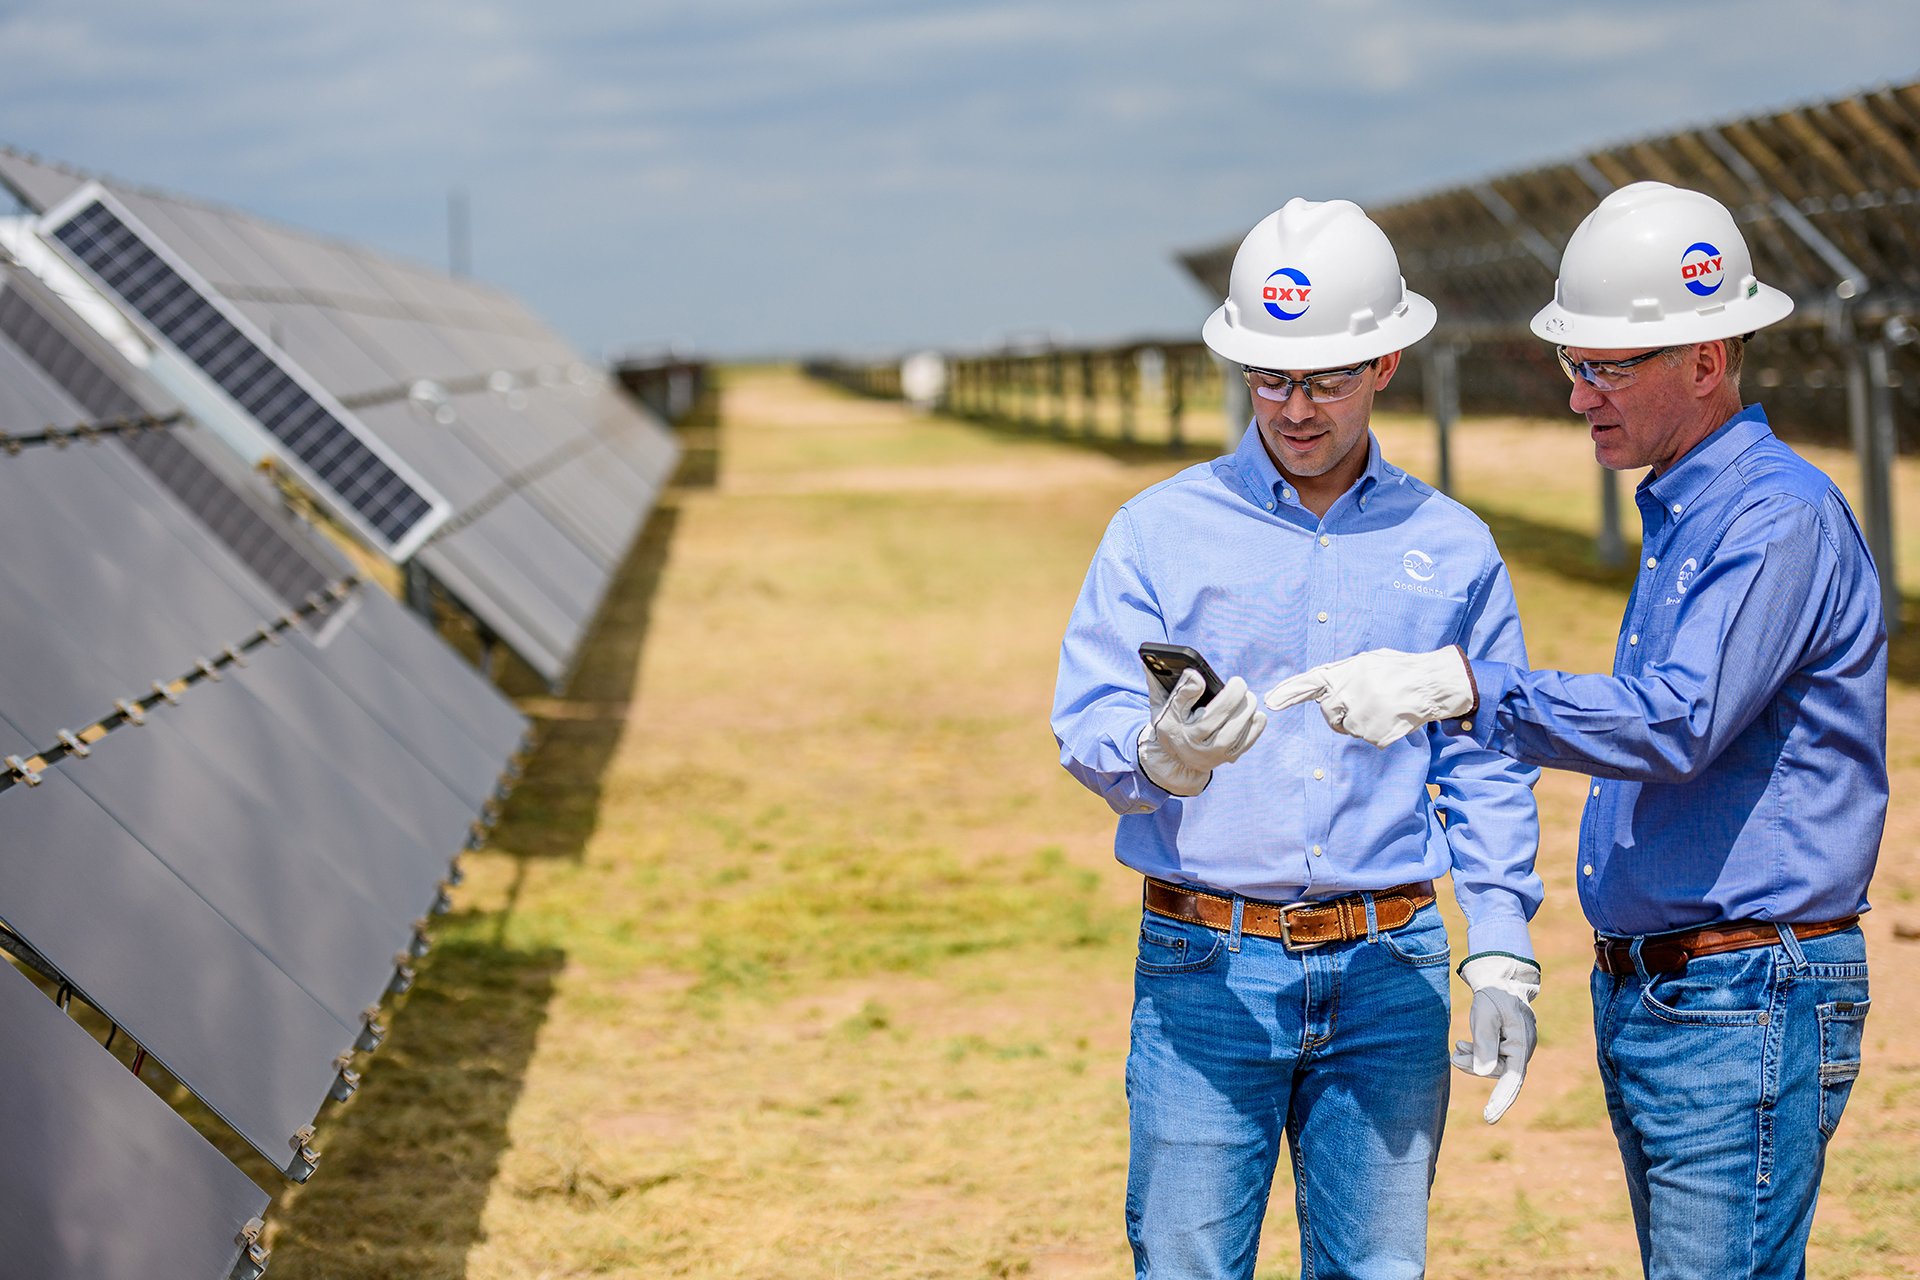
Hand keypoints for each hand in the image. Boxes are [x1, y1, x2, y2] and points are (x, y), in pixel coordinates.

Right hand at [1137, 667, 1266, 795]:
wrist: (1177, 756)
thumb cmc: (1174, 726)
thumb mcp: (1170, 709)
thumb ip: (1182, 691)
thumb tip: (1197, 676)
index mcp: (1190, 736)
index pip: (1217, 713)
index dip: (1232, 694)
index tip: (1236, 681)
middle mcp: (1206, 750)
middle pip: (1234, 724)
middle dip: (1243, 702)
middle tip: (1242, 687)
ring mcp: (1219, 756)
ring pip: (1243, 733)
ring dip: (1250, 712)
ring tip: (1248, 698)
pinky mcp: (1229, 758)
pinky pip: (1248, 742)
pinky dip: (1256, 727)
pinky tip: (1256, 714)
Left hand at [1263, 646, 1475, 746]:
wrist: (1430, 683)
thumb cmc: (1398, 669)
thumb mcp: (1366, 662)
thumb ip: (1343, 675)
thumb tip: (1325, 690)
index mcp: (1343, 673)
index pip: (1308, 684)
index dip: (1288, 692)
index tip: (1270, 701)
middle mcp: (1345, 695)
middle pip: (1329, 715)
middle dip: (1341, 713)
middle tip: (1367, 701)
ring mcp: (1358, 716)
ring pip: (1349, 728)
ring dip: (1362, 722)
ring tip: (1384, 705)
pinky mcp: (1372, 735)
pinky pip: (1368, 738)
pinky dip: (1379, 731)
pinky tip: (1393, 716)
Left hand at [1451, 953, 1540, 1123]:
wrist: (1499, 979)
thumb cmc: (1494, 995)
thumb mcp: (1485, 1016)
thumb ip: (1485, 1043)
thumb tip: (1484, 1072)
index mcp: (1522, 1045)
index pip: (1512, 1080)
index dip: (1500, 1100)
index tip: (1488, 1118)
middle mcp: (1522, 1050)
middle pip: (1497, 1072)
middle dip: (1474, 1066)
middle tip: (1454, 1055)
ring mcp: (1516, 1048)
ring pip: (1492, 1065)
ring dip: (1472, 1059)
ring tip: (1456, 1047)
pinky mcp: (1507, 1044)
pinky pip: (1491, 1057)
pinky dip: (1475, 1054)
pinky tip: (1461, 1046)